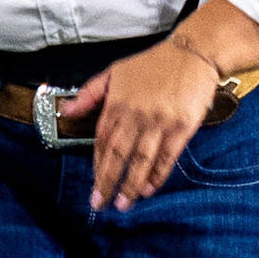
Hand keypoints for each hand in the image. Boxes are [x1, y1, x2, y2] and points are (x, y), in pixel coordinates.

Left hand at [59, 37, 225, 212]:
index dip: (97, 166)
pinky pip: (167, 156)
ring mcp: (159, 122)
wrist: (192, 53)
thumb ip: (89, 93)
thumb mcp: (114, 72)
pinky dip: (157, 174)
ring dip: (130, 184)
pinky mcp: (181, 127)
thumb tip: (65, 110)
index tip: (93, 186)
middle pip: (118, 155)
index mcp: (117, 103)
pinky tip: (149, 188)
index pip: (102, 141)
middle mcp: (136, 115)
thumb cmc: (153, 63)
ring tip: (123, 204)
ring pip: (140, 159)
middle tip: (100, 204)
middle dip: (107, 182)